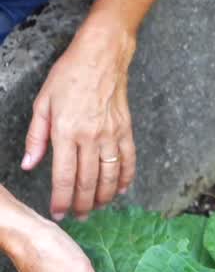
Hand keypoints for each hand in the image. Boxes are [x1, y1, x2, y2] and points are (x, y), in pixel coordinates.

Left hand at [21, 18, 136, 219]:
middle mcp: (90, 136)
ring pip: (109, 176)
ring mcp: (111, 133)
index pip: (64, 177)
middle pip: (88, 182)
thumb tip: (28, 165)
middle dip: (82, 204)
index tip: (59, 213)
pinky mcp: (126, 129)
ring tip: (95, 207)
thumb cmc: (69, 74)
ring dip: (102, 197)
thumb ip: (35, 137)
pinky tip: (119, 189)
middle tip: (78, 216)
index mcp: (66, 131)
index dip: (62, 200)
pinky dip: (125, 178)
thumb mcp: (43, 103)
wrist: (102, 55)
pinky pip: (128, 160)